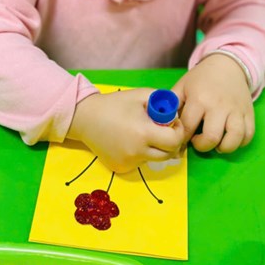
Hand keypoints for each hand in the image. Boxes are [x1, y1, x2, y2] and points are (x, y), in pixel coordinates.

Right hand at [67, 89, 186, 173]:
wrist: (86, 118)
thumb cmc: (115, 104)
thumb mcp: (142, 95)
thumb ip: (163, 103)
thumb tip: (176, 115)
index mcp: (143, 133)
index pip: (174, 141)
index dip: (178, 132)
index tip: (173, 124)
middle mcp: (137, 152)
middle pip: (168, 155)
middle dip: (170, 143)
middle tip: (163, 131)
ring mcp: (128, 163)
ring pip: (154, 159)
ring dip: (155, 148)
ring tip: (142, 134)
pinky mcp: (121, 168)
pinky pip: (140, 163)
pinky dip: (141, 153)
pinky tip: (129, 142)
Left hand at [172, 54, 253, 152]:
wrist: (227, 65)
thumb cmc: (201, 78)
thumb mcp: (182, 86)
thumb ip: (172, 105)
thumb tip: (163, 125)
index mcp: (199, 99)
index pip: (188, 128)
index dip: (182, 138)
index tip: (182, 139)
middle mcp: (218, 106)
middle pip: (211, 138)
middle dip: (202, 146)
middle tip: (198, 141)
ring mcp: (236, 110)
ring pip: (234, 139)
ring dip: (223, 147)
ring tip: (216, 144)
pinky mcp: (249, 113)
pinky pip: (248, 135)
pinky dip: (240, 142)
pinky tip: (230, 139)